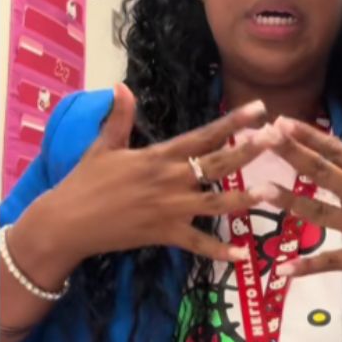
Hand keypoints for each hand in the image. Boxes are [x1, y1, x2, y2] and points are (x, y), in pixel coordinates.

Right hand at [21, 84, 279, 266]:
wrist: (64, 224)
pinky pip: (197, 244)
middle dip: (248, 152)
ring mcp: (170, 209)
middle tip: (277, 139)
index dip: (232, 123)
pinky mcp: (165, 234)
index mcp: (158, 156)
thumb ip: (119, 117)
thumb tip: (121, 86)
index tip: (259, 109)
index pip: (203, 136)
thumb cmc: (84, 182)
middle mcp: (169, 180)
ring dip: (244, 198)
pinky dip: (219, 251)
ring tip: (271, 192)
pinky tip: (244, 255)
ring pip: (215, 203)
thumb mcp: (102, 146)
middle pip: (217, 164)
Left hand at [267, 95, 341, 287]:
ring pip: (318, 215)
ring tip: (259, 191)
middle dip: (289, 155)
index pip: (339, 152)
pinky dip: (308, 267)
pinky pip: (333, 263)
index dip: (310, 137)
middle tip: (259, 140)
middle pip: (322, 175)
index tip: (283, 122)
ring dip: (288, 202)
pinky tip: (283, 269)